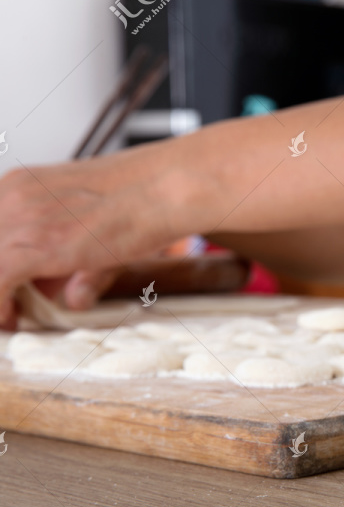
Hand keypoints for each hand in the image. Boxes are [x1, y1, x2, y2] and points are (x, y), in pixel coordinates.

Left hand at [0, 152, 195, 327]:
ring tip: (12, 317)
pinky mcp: (30, 246)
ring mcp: (17, 220)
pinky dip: (0, 307)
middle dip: (2, 280)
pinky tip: (11, 320)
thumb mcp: (103, 236)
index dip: (2, 265)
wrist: (164, 189)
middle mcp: (12, 197)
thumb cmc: (144, 199)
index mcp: (23, 186)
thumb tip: (74, 299)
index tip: (8, 289)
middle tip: (13, 306)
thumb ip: (82, 271)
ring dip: (0, 295)